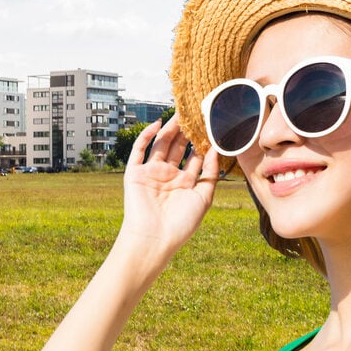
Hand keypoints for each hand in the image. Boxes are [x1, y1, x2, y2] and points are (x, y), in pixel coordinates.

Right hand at [119, 113, 219, 255]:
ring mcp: (150, 173)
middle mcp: (168, 176)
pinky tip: (157, 123)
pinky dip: (146, 136)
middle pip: (178, 147)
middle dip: (186, 131)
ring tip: (180, 113)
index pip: (194, 157)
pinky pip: (139, 151)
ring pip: (161, 145)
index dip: (202, 142)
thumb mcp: (203, 198)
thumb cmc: (181, 224)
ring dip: (169, 129)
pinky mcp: (134, 174)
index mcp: (184, 183)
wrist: (154, 238)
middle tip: (195, 112)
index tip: (211, 125)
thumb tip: (216, 150)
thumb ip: (209, 174)